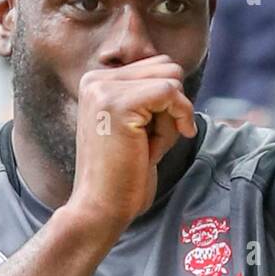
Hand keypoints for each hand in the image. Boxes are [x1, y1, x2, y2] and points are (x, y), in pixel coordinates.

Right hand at [68, 56, 196, 242]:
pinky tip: (159, 148)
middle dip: (172, 106)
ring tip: (148, 146)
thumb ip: (149, 97)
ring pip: (171, 77)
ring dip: (173, 115)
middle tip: (151, 142)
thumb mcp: (136, 126)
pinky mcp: (119, 103)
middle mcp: (96, 79)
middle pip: (166, 67)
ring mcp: (104, 89)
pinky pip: (170, 92)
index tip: (150, 138)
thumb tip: (176, 71)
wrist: (100, 208)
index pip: (155, 68)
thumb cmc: (122, 176)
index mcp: (97, 83)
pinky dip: (179, 118)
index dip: (167, 104)